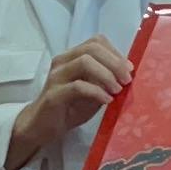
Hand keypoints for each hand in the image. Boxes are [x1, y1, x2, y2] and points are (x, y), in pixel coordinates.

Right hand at [8, 35, 130, 168]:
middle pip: (92, 48)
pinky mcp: (53, 95)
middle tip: (127, 79)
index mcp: (71, 57)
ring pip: (84, 62)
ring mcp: (56, 77)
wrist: (40, 128)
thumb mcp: (92, 93)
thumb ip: (105, 81)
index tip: (129, 69)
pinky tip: (107, 100)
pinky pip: (78, 86)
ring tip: (117, 90)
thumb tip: (127, 75)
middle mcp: (62, 62)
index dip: (115, 52)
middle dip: (115, 62)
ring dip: (106, 75)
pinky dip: (97, 91)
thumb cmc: (68, 108)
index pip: (96, 42)